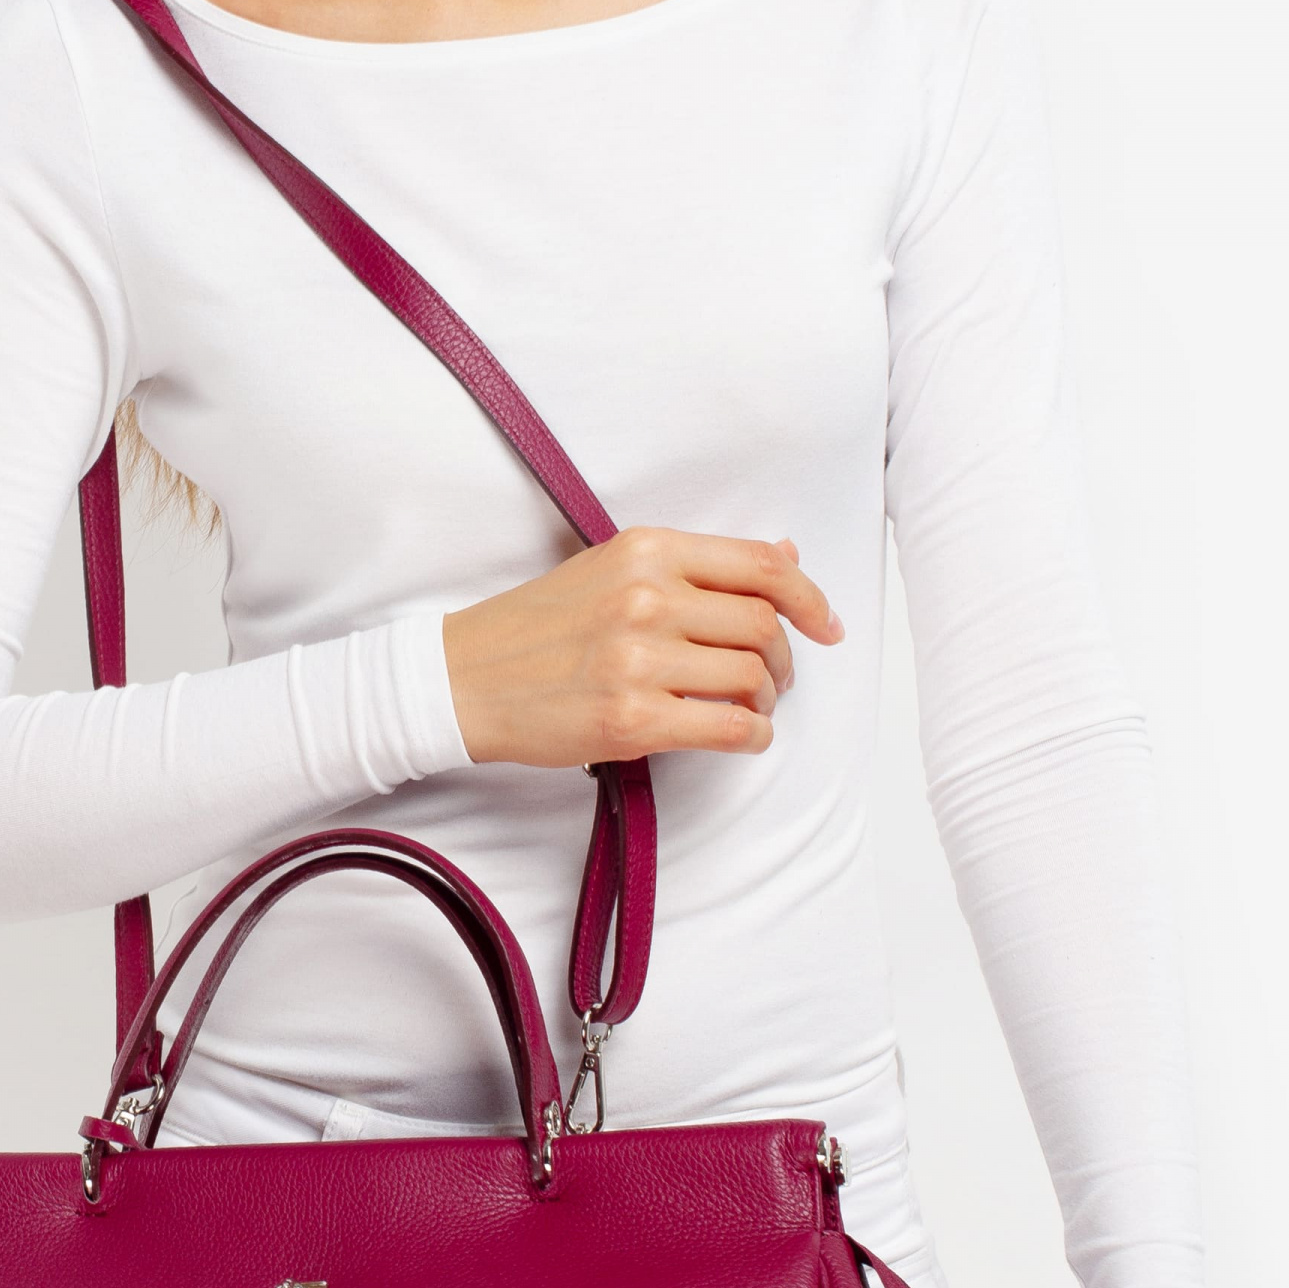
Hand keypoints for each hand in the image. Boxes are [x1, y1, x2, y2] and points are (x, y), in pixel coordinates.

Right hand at [442, 526, 842, 767]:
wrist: (461, 678)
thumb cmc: (536, 627)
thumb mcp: (613, 569)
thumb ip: (697, 566)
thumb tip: (784, 559)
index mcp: (647, 550)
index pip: (760, 566)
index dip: (810, 599)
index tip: (827, 625)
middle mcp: (647, 597)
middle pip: (764, 626)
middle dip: (786, 660)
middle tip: (774, 679)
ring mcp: (638, 659)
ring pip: (753, 678)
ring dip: (766, 700)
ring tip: (747, 707)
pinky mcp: (630, 720)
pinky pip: (728, 728)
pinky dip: (751, 737)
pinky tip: (741, 737)